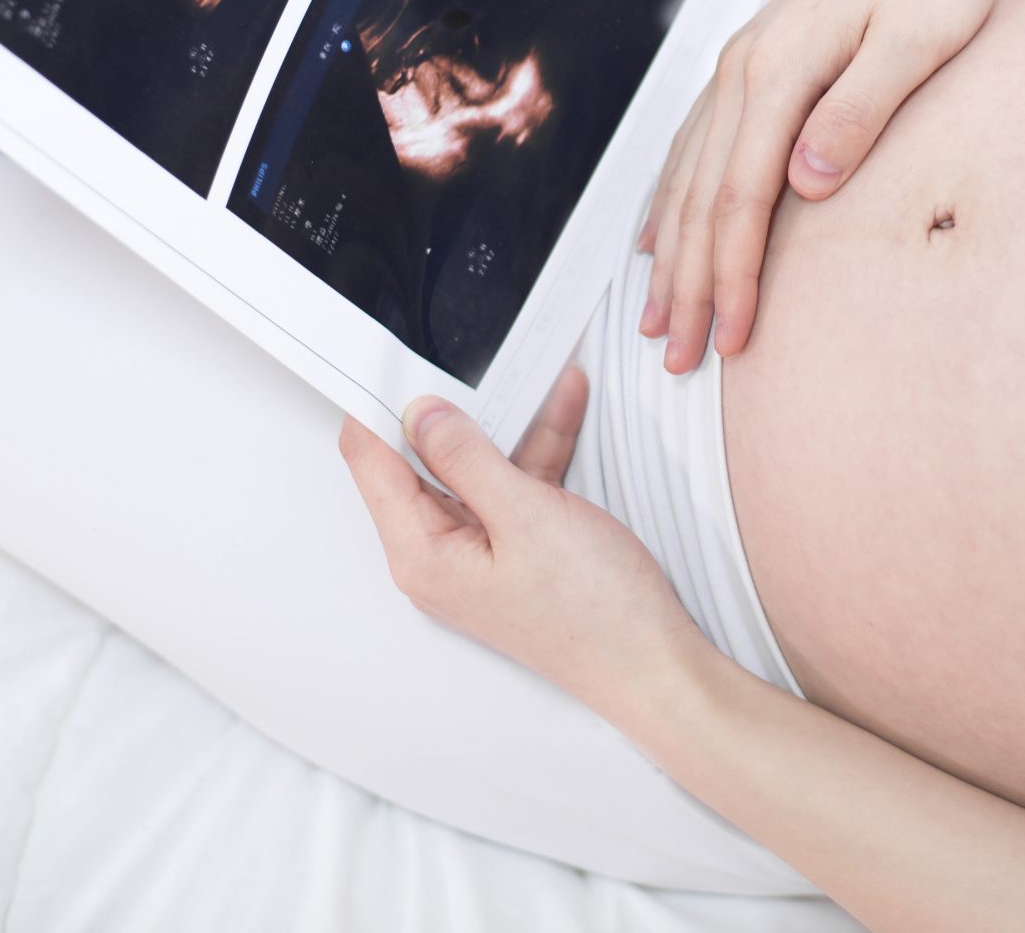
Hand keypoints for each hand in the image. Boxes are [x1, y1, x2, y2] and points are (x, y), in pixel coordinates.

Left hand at [339, 365, 703, 711]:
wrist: (652, 665)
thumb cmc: (594, 614)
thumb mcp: (526, 515)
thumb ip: (466, 457)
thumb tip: (421, 415)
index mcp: (422, 555)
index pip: (372, 463)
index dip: (375, 407)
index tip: (389, 359)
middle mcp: (439, 558)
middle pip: (422, 462)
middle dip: (450, 409)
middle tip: (467, 360)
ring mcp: (479, 554)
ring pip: (476, 468)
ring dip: (508, 424)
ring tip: (538, 380)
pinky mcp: (517, 550)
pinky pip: (513, 486)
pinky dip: (537, 450)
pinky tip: (562, 412)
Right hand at [639, 0, 999, 372]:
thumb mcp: (917, 40)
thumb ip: (861, 109)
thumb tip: (807, 183)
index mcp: (778, 71)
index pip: (742, 197)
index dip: (732, 274)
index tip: (733, 338)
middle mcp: (743, 71)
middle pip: (700, 199)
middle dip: (688, 285)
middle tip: (680, 359)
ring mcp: (740, 66)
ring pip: (687, 178)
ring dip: (670, 256)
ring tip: (659, 321)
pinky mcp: (751, 64)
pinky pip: (694, 147)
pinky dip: (671, 202)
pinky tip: (657, 239)